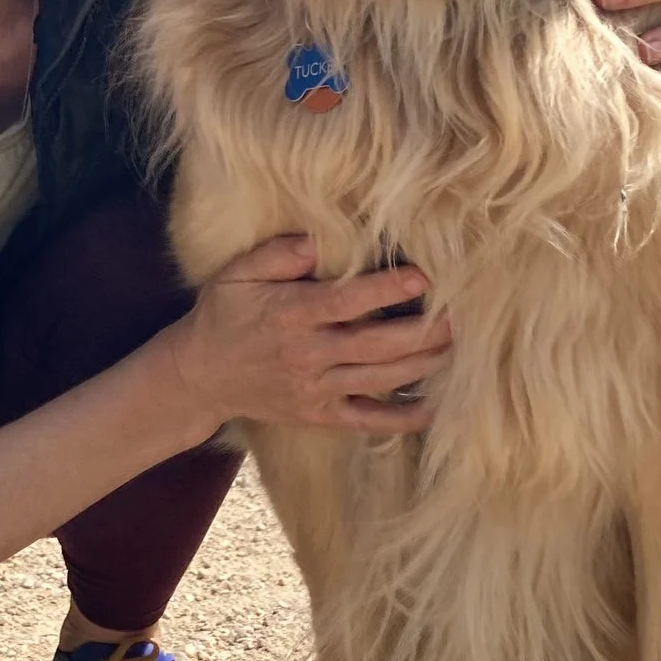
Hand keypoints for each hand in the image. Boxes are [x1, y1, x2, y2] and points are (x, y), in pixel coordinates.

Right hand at [154, 236, 450, 439]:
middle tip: (460, 315)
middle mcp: (308, 353)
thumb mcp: (235, 275)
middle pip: (376, 344)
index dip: (386, 289)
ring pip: (381, 379)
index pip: (347, 301)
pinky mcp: (320, 414)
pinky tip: (436, 408)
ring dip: (423, 364)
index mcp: (290, 314)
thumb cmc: (222, 317)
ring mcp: (316, 388)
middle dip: (422, 330)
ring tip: (458, 347)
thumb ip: (274, 255)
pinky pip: (368, 419)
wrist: (200, 377)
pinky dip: (403, 418)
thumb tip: (314, 241)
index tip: (422, 276)